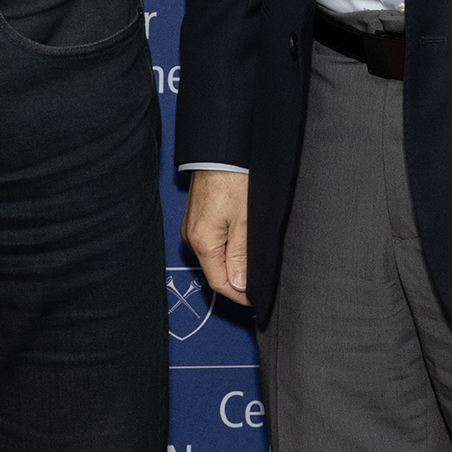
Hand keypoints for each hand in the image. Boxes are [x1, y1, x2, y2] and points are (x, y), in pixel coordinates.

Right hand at [186, 170, 250, 306]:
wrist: (220, 153)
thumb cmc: (232, 181)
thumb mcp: (244, 223)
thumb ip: (240, 257)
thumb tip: (239, 284)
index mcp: (202, 243)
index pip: (219, 283)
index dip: (239, 295)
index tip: (256, 299)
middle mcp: (192, 237)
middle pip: (216, 271)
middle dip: (237, 280)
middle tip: (259, 282)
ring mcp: (192, 227)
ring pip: (214, 257)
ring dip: (232, 264)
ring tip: (253, 263)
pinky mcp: (197, 218)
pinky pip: (211, 242)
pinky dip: (226, 248)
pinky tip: (241, 244)